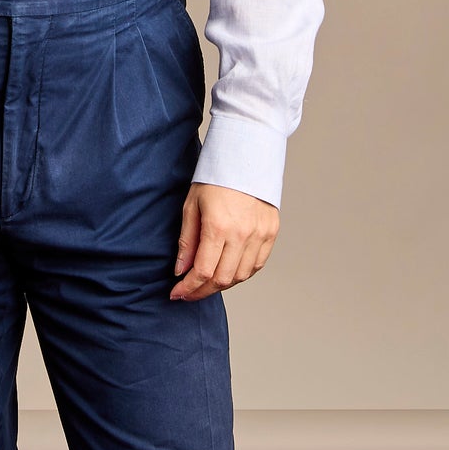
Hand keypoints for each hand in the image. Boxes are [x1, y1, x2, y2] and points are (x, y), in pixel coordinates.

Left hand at [170, 182, 279, 300]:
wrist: (246, 156)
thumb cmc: (215, 178)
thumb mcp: (192, 205)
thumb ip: (187, 241)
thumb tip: (181, 270)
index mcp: (218, 226)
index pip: (203, 271)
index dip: (188, 288)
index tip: (177, 293)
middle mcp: (242, 233)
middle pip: (222, 279)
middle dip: (202, 291)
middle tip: (189, 292)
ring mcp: (260, 233)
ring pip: (241, 276)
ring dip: (222, 284)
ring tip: (207, 281)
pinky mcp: (271, 231)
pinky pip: (257, 265)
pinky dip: (242, 273)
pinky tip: (229, 271)